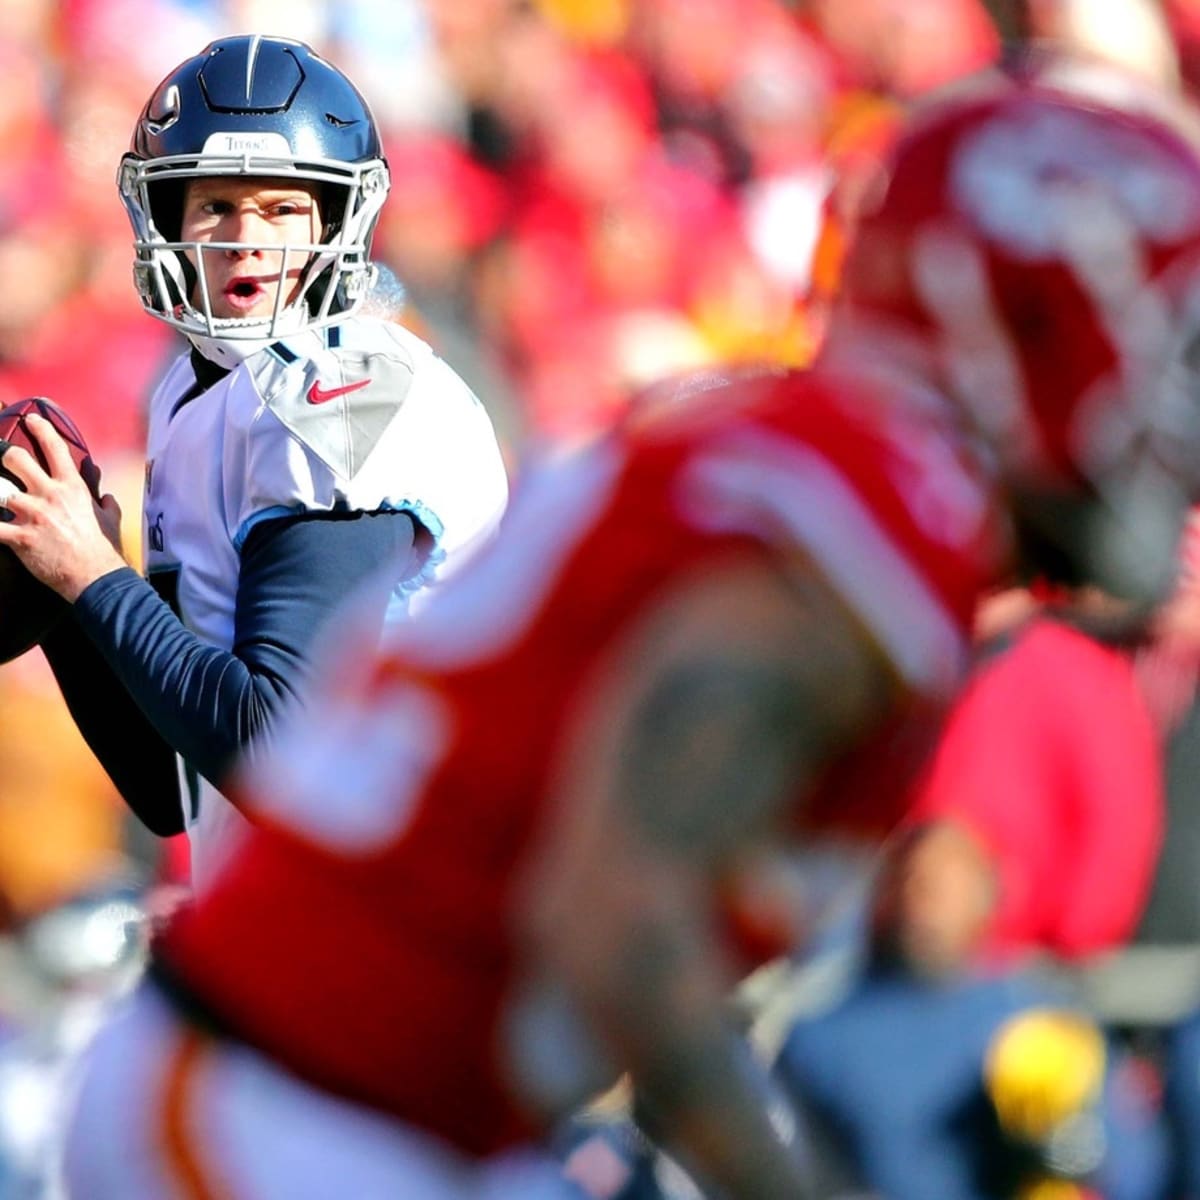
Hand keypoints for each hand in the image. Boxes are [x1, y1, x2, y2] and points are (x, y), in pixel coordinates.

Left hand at [0, 413, 126, 601]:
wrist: (95, 576)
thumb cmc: (104, 548)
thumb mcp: (111, 520)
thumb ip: (106, 504)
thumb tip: (105, 496)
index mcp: (72, 488)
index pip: (55, 449)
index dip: (41, 429)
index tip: (32, 419)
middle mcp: (49, 495)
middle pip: (15, 459)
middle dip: (5, 455)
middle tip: (3, 457)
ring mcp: (32, 515)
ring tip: (0, 496)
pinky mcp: (19, 537)